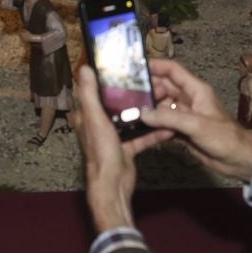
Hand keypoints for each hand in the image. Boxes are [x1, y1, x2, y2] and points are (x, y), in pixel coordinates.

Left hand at [70, 67, 169, 229]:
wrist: (113, 184)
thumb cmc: (101, 153)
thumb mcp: (95, 119)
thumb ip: (89, 94)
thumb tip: (84, 69)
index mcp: (88, 117)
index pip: (93, 92)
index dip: (105, 79)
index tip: (122, 68)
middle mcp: (99, 125)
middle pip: (116, 104)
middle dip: (132, 94)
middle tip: (149, 83)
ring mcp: (114, 137)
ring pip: (131, 120)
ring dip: (145, 111)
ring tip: (160, 99)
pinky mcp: (127, 149)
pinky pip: (141, 137)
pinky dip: (153, 132)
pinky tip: (167, 127)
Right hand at [138, 58, 251, 181]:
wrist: (238, 160)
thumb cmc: (225, 137)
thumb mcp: (196, 124)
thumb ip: (169, 117)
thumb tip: (144, 113)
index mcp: (196, 90)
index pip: (173, 71)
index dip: (156, 66)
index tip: (136, 67)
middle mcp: (189, 100)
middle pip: (164, 88)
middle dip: (147, 90)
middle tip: (128, 95)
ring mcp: (184, 116)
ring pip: (161, 107)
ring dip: (148, 110)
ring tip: (130, 112)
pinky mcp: (182, 132)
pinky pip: (164, 125)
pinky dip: (154, 126)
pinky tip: (140, 128)